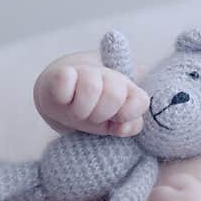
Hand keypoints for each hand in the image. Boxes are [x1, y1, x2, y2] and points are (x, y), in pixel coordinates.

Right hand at [35, 62, 149, 136]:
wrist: (59, 100)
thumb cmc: (92, 112)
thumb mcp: (114, 123)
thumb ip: (130, 125)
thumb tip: (122, 128)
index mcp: (126, 88)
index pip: (141, 101)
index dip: (126, 116)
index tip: (113, 121)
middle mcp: (109, 75)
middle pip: (115, 94)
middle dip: (101, 114)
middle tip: (91, 115)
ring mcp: (84, 72)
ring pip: (91, 87)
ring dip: (82, 109)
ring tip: (77, 110)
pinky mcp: (60, 72)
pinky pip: (65, 79)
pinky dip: (64, 93)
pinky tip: (63, 99)